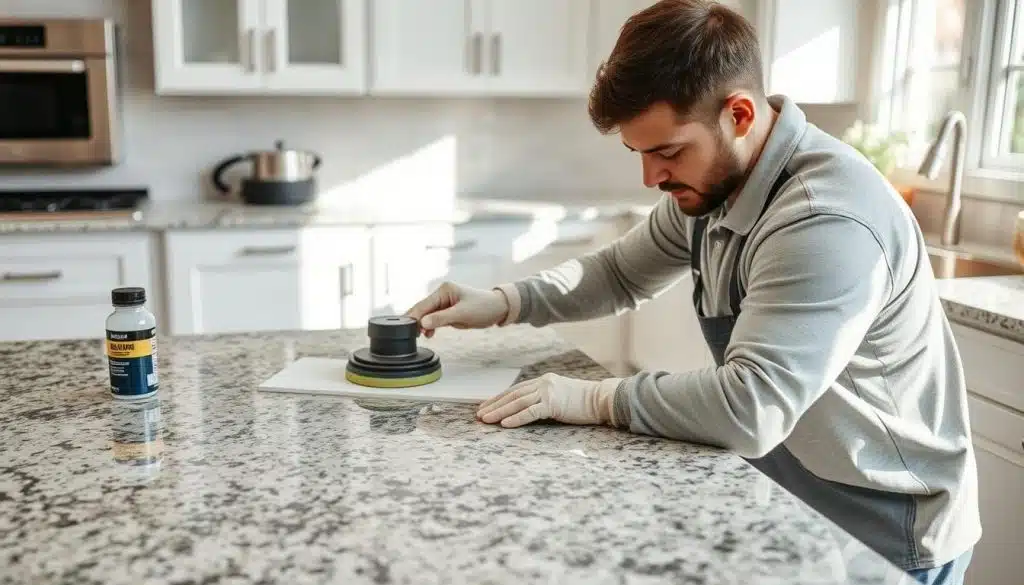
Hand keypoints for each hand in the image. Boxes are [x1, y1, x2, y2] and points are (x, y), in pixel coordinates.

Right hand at [404, 282, 509, 337]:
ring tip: (418, 336)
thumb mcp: (462, 314)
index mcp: (444, 290)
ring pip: (428, 315)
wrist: (498, 309)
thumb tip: (422, 322)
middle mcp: (442, 294)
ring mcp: (444, 303)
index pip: (424, 304)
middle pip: (423, 309)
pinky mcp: (448, 311)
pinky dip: (431, 326)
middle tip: (408, 334)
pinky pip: (435, 319)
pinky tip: (429, 334)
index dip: (414, 316)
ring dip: (423, 325)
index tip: (405, 328)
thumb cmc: (483, 307)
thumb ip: (441, 318)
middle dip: (416, 321)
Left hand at [476, 373, 623, 427]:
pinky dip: (515, 418)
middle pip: (512, 395)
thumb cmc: (584, 402)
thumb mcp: (560, 396)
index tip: (485, 406)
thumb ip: (544, 399)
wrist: (602, 399)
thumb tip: (527, 410)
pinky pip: (530, 412)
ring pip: (517, 403)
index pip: (515, 390)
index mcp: (543, 381)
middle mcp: (543, 384)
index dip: (498, 399)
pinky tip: (504, 425)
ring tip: (485, 420)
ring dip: (499, 412)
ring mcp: (548, 392)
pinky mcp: (554, 404)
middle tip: (478, 415)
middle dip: (493, 405)